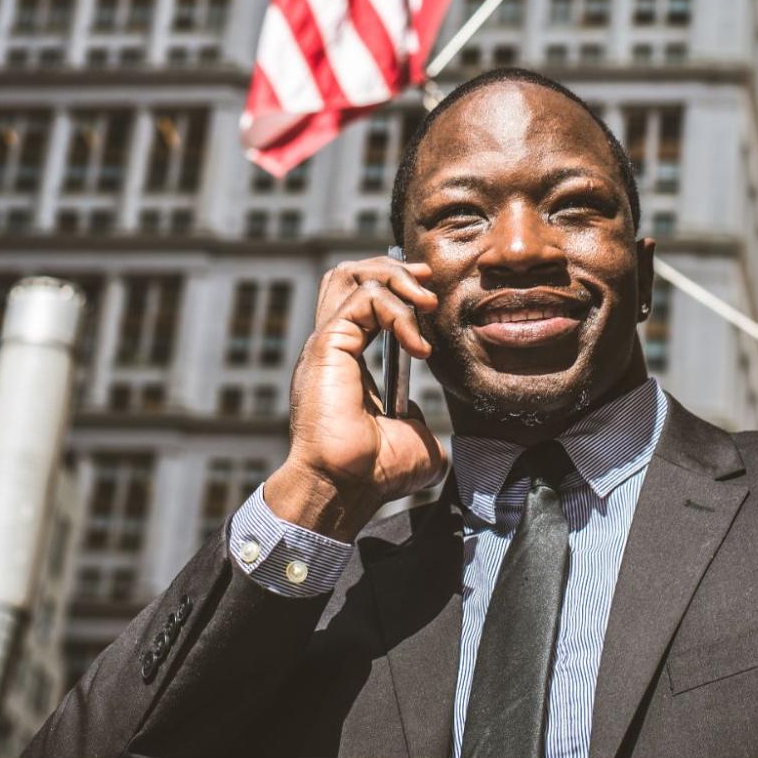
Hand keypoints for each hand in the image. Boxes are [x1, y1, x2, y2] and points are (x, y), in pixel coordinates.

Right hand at [264, 256, 445, 540]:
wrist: (347, 487)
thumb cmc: (373, 473)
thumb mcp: (414, 439)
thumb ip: (418, 417)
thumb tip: (423, 416)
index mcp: (347, 362)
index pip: (362, 300)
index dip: (397, 288)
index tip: (430, 299)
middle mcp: (333, 346)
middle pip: (351, 273)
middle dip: (395, 270)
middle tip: (428, 287)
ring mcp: (327, 343)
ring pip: (352, 274)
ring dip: (397, 279)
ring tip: (425, 303)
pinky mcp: (327, 344)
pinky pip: (365, 300)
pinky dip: (399, 313)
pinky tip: (417, 347)